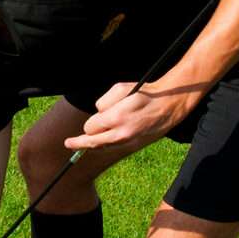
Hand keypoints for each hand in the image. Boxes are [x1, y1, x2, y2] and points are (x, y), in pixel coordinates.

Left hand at [63, 81, 196, 152]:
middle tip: (69, 142)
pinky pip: (113, 148)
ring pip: (102, 148)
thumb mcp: (121, 88)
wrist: (169, 105)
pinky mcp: (135, 146)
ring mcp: (129, 142)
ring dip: (93, 144)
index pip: (90, 127)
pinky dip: (105, 146)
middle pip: (92, 142)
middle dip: (84, 138)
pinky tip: (99, 144)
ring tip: (77, 146)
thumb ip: (104, 102)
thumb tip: (97, 114)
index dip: (89, 123)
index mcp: (116, 117)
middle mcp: (121, 133)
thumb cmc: (144, 93)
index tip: (80, 129)